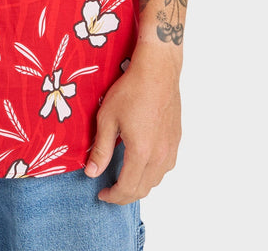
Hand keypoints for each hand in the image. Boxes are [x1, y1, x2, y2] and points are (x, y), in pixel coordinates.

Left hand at [84, 48, 181, 203]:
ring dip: (139, 185)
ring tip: (124, 178)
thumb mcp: (107, 118)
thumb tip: (92, 172)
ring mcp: (171, 148)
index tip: (101, 193)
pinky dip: (152, 173)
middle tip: (110, 190)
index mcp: (141, 152)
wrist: (157, 71)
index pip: (127, 188)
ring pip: (156, 180)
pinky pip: (165, 167)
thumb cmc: (131, 90)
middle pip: (143, 189)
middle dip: (124, 195)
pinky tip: (141, 163)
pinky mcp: (176, 140)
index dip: (112, 196)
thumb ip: (100, 149)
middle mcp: (160, 155)